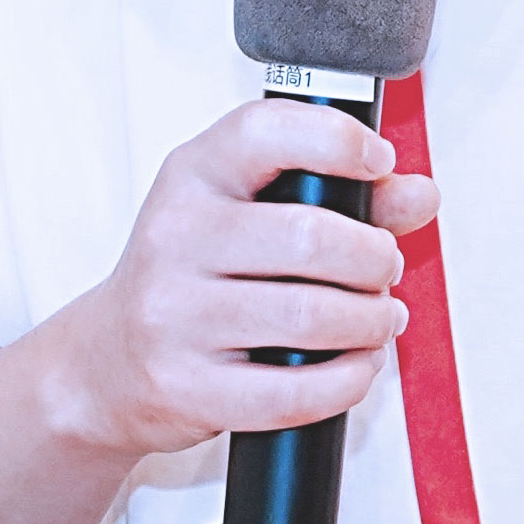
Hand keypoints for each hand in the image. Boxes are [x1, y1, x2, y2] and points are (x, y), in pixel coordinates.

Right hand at [41, 100, 438, 463]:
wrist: (104, 363)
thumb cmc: (187, 279)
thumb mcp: (244, 214)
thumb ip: (340, 198)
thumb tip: (419, 194)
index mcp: (191, 177)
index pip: (266, 132)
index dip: (338, 142)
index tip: (378, 165)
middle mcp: (174, 237)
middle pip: (311, 237)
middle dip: (374, 258)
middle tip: (383, 268)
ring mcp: (174, 315)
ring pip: (312, 315)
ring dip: (370, 321)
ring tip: (376, 319)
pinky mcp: (187, 386)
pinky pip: (294, 391)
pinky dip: (347, 380)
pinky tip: (353, 365)